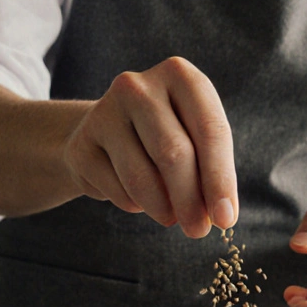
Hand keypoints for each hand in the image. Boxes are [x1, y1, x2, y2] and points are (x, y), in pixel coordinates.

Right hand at [63, 57, 237, 236]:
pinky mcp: (80, 144)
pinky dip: (135, 205)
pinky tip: (137, 196)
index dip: (221, 179)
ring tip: (170, 216)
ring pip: (142, 178)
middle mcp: (138, 86)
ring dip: (163, 209)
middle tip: (198, 230)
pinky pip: (117, 191)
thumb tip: (221, 215)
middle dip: (191, 201)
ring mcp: (104, 112)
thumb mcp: (196, 140)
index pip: (210, 130)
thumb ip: (211, 172)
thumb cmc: (167, 137)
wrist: (105, 133)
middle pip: (174, 154)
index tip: (226, 218)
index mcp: (179, 75)